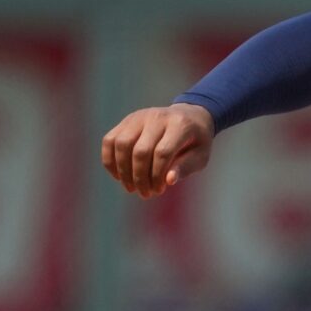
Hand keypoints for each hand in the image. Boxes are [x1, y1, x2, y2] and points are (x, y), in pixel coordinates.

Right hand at [99, 103, 214, 198]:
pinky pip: (109, 140)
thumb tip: (168, 181)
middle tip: (145, 194)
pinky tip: (118, 176)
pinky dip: (110, 160)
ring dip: (123, 171)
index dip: (158, 176)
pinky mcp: (126, 121)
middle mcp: (156, 117)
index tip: (159, 191)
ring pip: (121, 144)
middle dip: (140, 177)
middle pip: (140, 151)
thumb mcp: (201, 156)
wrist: (189, 116)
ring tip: (131, 188)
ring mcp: (138, 117)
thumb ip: (186, 167)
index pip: (162, 153)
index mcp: (179, 125)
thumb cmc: (196, 142)